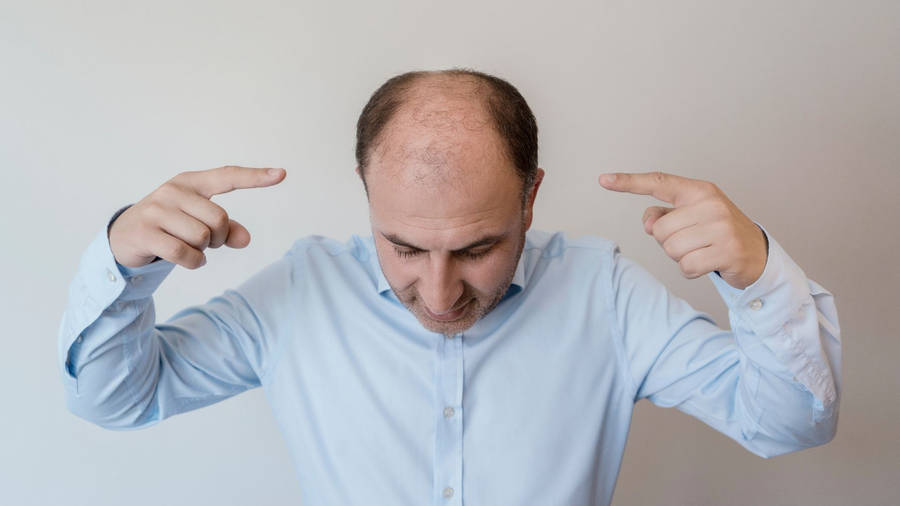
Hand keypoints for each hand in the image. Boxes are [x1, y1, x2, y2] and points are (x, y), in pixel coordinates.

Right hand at [108, 165, 286, 268]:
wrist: (124, 238)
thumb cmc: (170, 227)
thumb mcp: (198, 223)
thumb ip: (227, 230)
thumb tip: (246, 240)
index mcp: (191, 182)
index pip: (227, 177)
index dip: (255, 177)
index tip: (282, 174)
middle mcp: (174, 191)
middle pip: (219, 219)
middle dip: (218, 237)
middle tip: (205, 242)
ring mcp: (157, 210)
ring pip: (202, 237)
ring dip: (202, 251)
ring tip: (189, 247)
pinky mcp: (146, 232)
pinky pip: (184, 253)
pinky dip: (193, 262)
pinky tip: (189, 260)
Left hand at [598, 171, 767, 289]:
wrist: (757, 253)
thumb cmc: (715, 233)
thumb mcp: (691, 217)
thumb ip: (664, 216)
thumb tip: (648, 223)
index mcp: (698, 191)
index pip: (658, 182)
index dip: (629, 182)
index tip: (603, 180)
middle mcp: (710, 204)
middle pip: (660, 230)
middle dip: (669, 241)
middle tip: (693, 240)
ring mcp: (720, 227)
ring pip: (671, 249)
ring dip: (680, 256)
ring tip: (701, 250)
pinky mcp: (727, 250)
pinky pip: (686, 266)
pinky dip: (691, 270)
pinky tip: (707, 263)